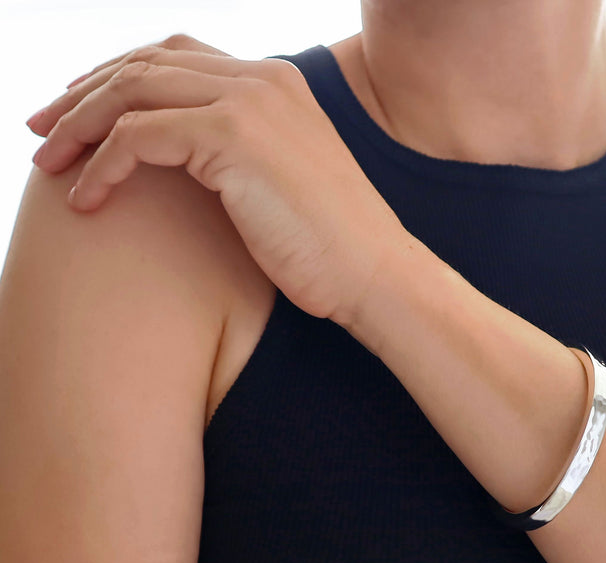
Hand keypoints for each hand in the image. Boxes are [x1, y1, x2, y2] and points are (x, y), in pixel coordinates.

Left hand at [25, 33, 407, 323]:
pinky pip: (137, 136)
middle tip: (44, 131)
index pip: (175, 58)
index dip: (119, 79)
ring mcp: (248, 103)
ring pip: (131, 91)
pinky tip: (85, 200)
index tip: (81, 115)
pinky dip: (101, 164)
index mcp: (275, 84)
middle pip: (144, 64)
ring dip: (79, 124)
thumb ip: (238, 154)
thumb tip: (187, 162)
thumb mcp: (281, 184)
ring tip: (48, 161)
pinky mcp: (233, 137)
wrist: (374, 273)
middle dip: (83, 94)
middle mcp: (260, 80)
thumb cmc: (330, 246)